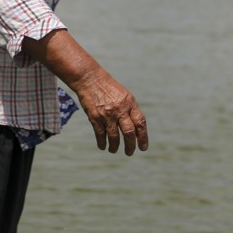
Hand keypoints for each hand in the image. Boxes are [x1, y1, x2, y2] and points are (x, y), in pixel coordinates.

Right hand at [23, 29, 148, 155]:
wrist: (90, 79)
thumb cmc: (109, 88)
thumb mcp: (124, 96)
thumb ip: (130, 111)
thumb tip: (136, 130)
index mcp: (130, 103)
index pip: (140, 123)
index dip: (143, 137)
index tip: (143, 147)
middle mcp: (120, 109)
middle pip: (129, 133)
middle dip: (130, 146)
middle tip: (130, 152)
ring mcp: (107, 114)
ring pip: (114, 137)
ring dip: (115, 147)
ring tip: (114, 150)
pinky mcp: (95, 117)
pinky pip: (100, 135)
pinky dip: (102, 143)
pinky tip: (103, 147)